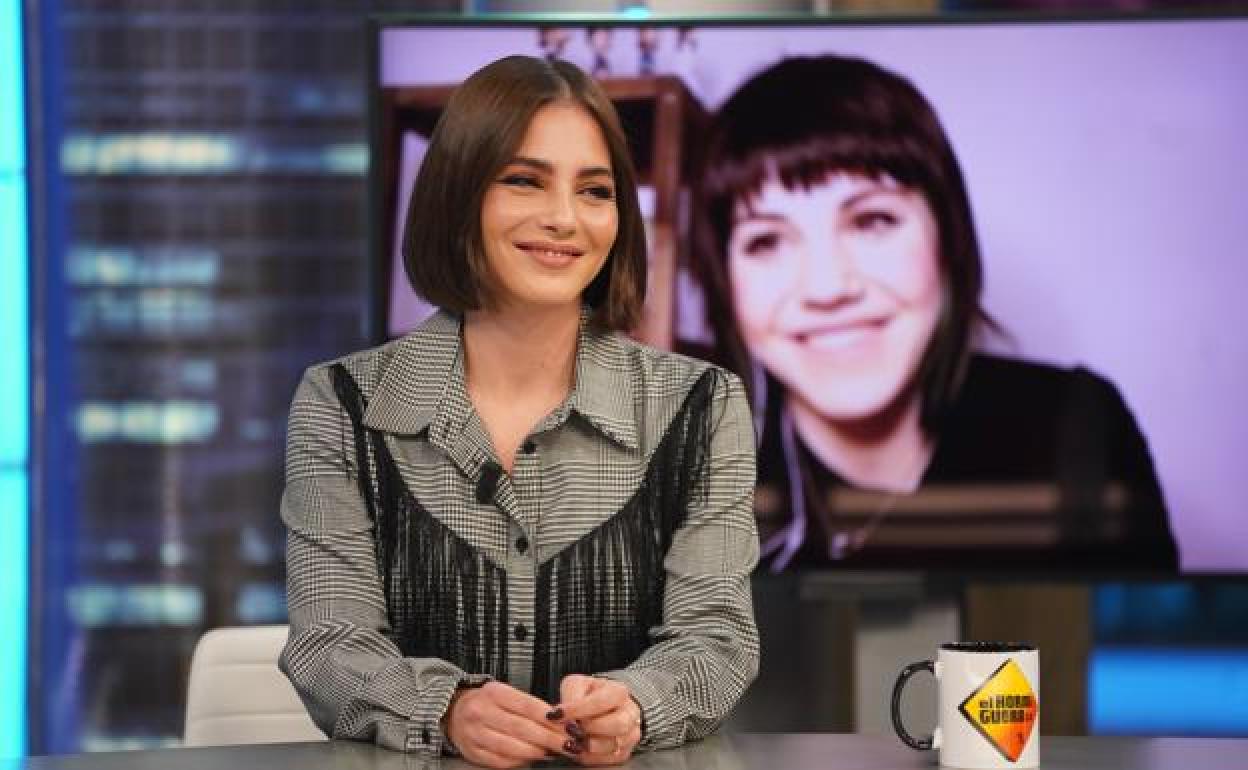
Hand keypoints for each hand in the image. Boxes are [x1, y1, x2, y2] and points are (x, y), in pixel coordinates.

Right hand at [443, 680, 568, 768]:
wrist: (453, 712)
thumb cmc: (488, 702)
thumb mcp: (506, 694)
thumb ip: (530, 706)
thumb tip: (560, 722)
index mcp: (493, 693)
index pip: (528, 705)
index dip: (551, 718)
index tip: (570, 726)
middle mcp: (481, 712)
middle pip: (522, 728)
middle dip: (550, 739)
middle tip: (570, 744)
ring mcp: (474, 734)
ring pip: (511, 747)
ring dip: (537, 752)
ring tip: (553, 752)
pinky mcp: (472, 752)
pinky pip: (500, 761)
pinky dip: (520, 761)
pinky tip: (532, 759)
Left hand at [555, 674, 642, 765]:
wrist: (602, 709)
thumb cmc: (588, 695)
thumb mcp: (576, 685)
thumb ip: (570, 694)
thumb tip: (561, 713)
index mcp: (618, 692)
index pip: (601, 701)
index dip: (577, 709)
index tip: (557, 714)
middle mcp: (630, 713)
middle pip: (616, 725)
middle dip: (589, 729)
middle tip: (570, 729)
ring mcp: (630, 734)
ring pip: (613, 746)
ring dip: (588, 746)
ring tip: (572, 741)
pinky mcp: (624, 752)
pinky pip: (609, 760)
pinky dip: (591, 758)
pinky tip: (579, 750)